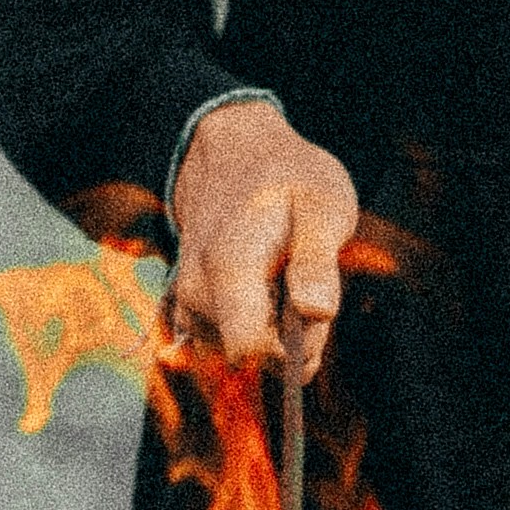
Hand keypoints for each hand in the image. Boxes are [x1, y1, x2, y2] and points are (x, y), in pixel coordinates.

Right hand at [168, 98, 359, 385]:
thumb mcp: (322, 206)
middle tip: (305, 279)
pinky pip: (229, 339)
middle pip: (251, 354)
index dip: (290, 349)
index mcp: (227, 267)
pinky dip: (256, 322)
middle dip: (288, 335)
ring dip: (274, 328)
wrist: (236, 155)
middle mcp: (195, 291)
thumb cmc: (288, 179)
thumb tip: (316, 313)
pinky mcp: (190, 308)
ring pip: (241, 349)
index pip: (248, 349)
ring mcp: (188, 301)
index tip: (314, 314)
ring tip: (285, 275)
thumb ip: (317, 261)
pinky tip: (267, 286)